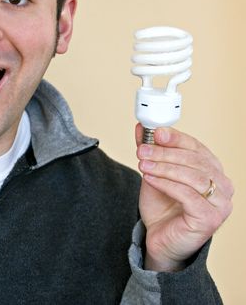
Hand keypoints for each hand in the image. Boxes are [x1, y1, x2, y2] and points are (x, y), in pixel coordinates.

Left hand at [135, 124, 232, 271]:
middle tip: (143, 150)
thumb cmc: (162, 208)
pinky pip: (188, 195)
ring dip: (164, 167)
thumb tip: (142, 127)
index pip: (197, 147)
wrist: (159, 238)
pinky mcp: (210, 219)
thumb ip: (151, 151)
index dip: (176, 138)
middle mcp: (222, 185)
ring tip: (143, 164)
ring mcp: (220, 203)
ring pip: (193, 177)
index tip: (155, 132)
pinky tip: (149, 179)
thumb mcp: (154, 173)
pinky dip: (167, 184)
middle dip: (165, 153)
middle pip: (195, 161)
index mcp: (213, 171)